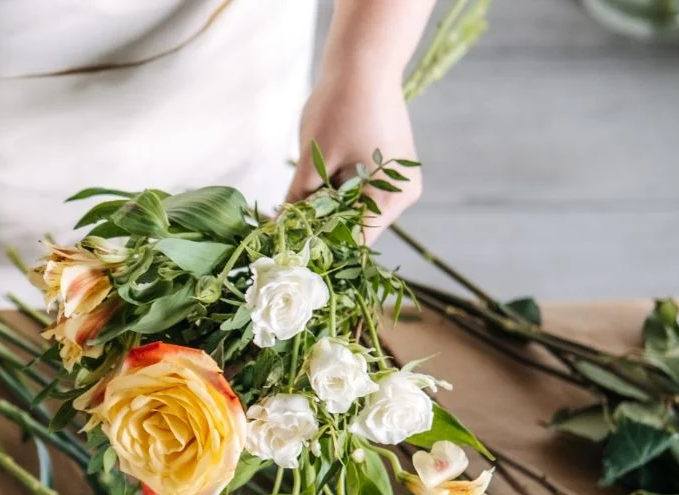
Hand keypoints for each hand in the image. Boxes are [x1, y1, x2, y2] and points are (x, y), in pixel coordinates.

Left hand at [286, 67, 420, 244]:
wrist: (365, 60)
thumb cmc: (340, 106)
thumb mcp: (312, 160)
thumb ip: (297, 201)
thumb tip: (276, 233)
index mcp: (391, 199)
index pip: (353, 243)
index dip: (319, 249)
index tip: (288, 250)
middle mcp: (402, 196)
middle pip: (356, 229)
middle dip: (320, 228)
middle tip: (282, 226)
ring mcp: (399, 181)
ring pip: (356, 210)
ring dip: (326, 210)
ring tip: (294, 203)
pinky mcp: (390, 167)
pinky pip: (361, 191)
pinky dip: (336, 191)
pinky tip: (313, 183)